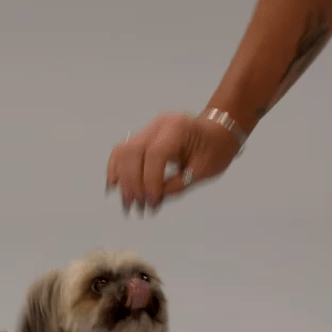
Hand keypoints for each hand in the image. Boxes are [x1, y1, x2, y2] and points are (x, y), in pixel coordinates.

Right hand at [106, 112, 240, 211]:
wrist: (216, 134)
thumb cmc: (215, 150)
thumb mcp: (202, 171)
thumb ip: (177, 185)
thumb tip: (151, 200)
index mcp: (178, 128)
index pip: (155, 155)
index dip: (150, 181)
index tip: (152, 203)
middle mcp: (158, 124)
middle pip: (132, 152)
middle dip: (131, 182)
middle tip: (136, 207)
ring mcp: (148, 129)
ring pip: (122, 151)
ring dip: (121, 179)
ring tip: (127, 203)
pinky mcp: (142, 137)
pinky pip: (122, 151)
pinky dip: (116, 170)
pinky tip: (114, 187)